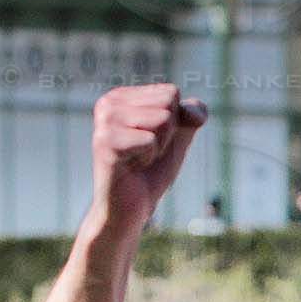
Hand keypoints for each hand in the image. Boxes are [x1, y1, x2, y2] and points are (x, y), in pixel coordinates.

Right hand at [90, 83, 207, 230]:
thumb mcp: (179, 137)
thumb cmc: (151, 171)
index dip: (173, 123)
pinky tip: (131, 167)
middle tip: (146, 153)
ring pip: (162, 119)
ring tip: (139, 159)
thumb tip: (196, 113)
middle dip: (167, 134)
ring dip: (159, 146)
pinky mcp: (105, 142)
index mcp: (121, 96)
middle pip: (168, 103)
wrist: (130, 208)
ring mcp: (104, 121)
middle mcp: (108, 102)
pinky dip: (149, 158)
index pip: (171, 93)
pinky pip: (151, 140)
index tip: (152, 141)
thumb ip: (191, 116)